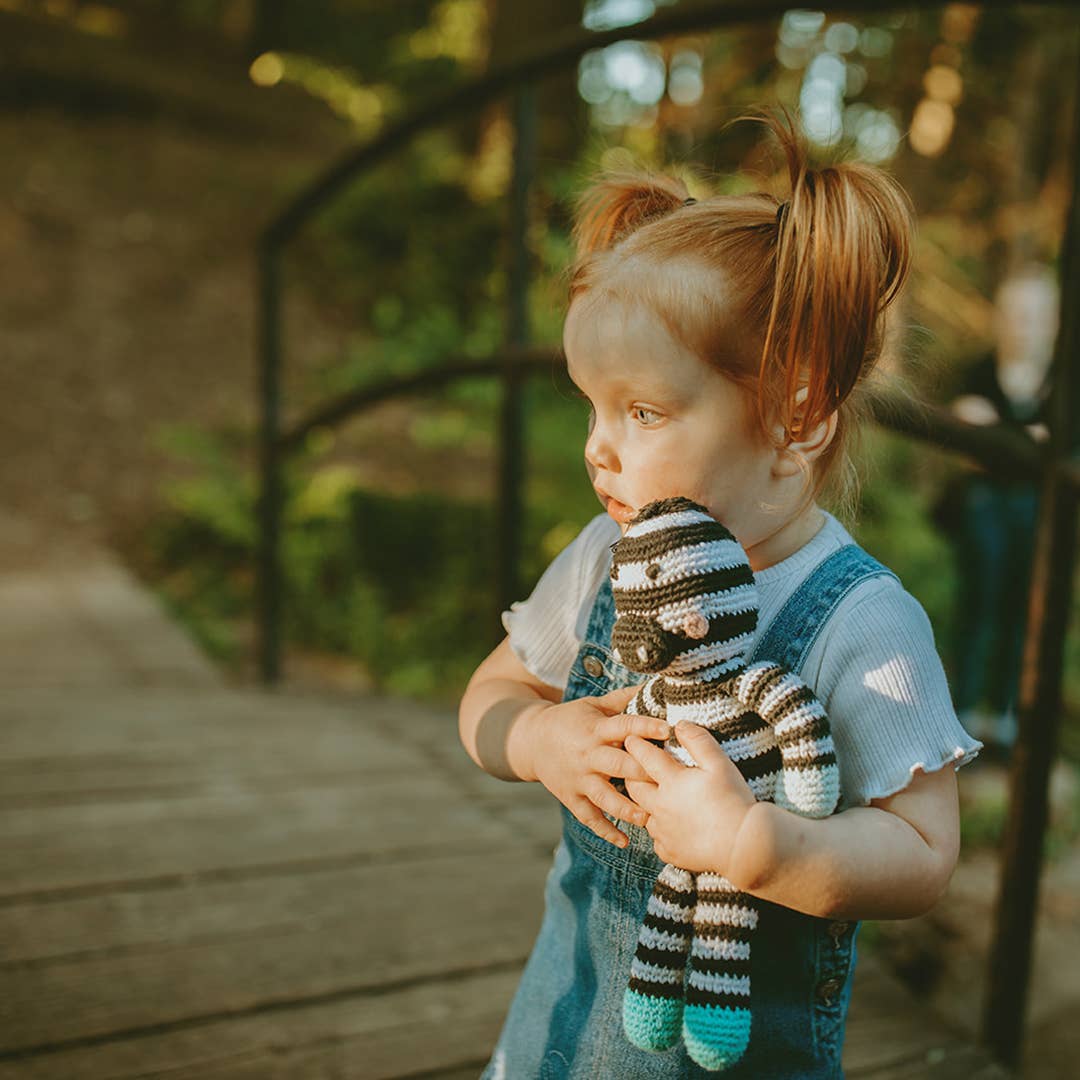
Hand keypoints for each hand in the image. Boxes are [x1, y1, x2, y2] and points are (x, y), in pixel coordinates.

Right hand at [525, 684, 669, 848]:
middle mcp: (587, 755)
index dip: (645, 727)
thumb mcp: (592, 705)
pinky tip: (623, 841)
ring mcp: (578, 779)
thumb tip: (654, 685)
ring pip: (604, 797)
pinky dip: (605, 830)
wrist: (531, 741)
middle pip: (617, 765)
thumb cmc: (571, 720)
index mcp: (595, 729)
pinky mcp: (571, 797)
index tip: (668, 729)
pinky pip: (589, 817)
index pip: (623, 726)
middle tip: (669, 782)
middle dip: (642, 774)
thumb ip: (622, 699)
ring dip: (626, 809)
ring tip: (647, 818)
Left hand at [624, 721, 758, 875]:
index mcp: (671, 782)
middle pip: (634, 787)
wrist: (745, 845)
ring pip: (642, 814)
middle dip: (630, 773)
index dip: (636, 745)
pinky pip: (656, 839)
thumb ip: (698, 741)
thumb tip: (680, 725)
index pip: (645, 757)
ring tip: (650, 795)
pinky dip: (659, 830)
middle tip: (633, 766)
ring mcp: (663, 832)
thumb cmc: (734, 801)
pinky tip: (668, 826)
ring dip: (643, 803)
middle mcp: (660, 807)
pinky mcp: (670, 852)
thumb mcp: (720, 764)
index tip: (631, 738)